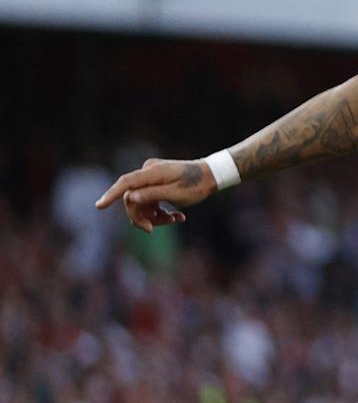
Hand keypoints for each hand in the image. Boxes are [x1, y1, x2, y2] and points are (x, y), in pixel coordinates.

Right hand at [97, 158, 214, 230]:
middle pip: (132, 197)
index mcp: (152, 172)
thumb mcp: (176, 194)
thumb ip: (152, 195)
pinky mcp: (156, 183)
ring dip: (154, 215)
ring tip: (175, 220)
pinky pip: (150, 200)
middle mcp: (148, 172)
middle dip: (141, 215)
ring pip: (142, 201)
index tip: (99, 206)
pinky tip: (178, 217)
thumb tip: (129, 198)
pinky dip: (160, 211)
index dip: (111, 195)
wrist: (213, 175)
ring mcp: (151, 177)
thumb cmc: (197, 185)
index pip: (126, 183)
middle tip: (152, 230)